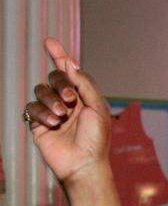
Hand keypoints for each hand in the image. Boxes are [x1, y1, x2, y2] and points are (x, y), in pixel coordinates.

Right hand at [24, 38, 114, 185]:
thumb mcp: (97, 107)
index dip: (60, 56)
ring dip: (51, 100)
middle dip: (61, 84)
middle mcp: (68, 102)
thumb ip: (84, 83)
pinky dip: (42, 113)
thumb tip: (69, 62)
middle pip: (55, 77)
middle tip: (71, 100)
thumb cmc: (96, 139)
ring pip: (41, 90)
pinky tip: (53, 124)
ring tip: (62, 116)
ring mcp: (52, 112)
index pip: (70, 71)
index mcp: (84, 97)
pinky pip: (32, 107)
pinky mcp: (39, 123)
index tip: (49, 42)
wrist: (83, 164)